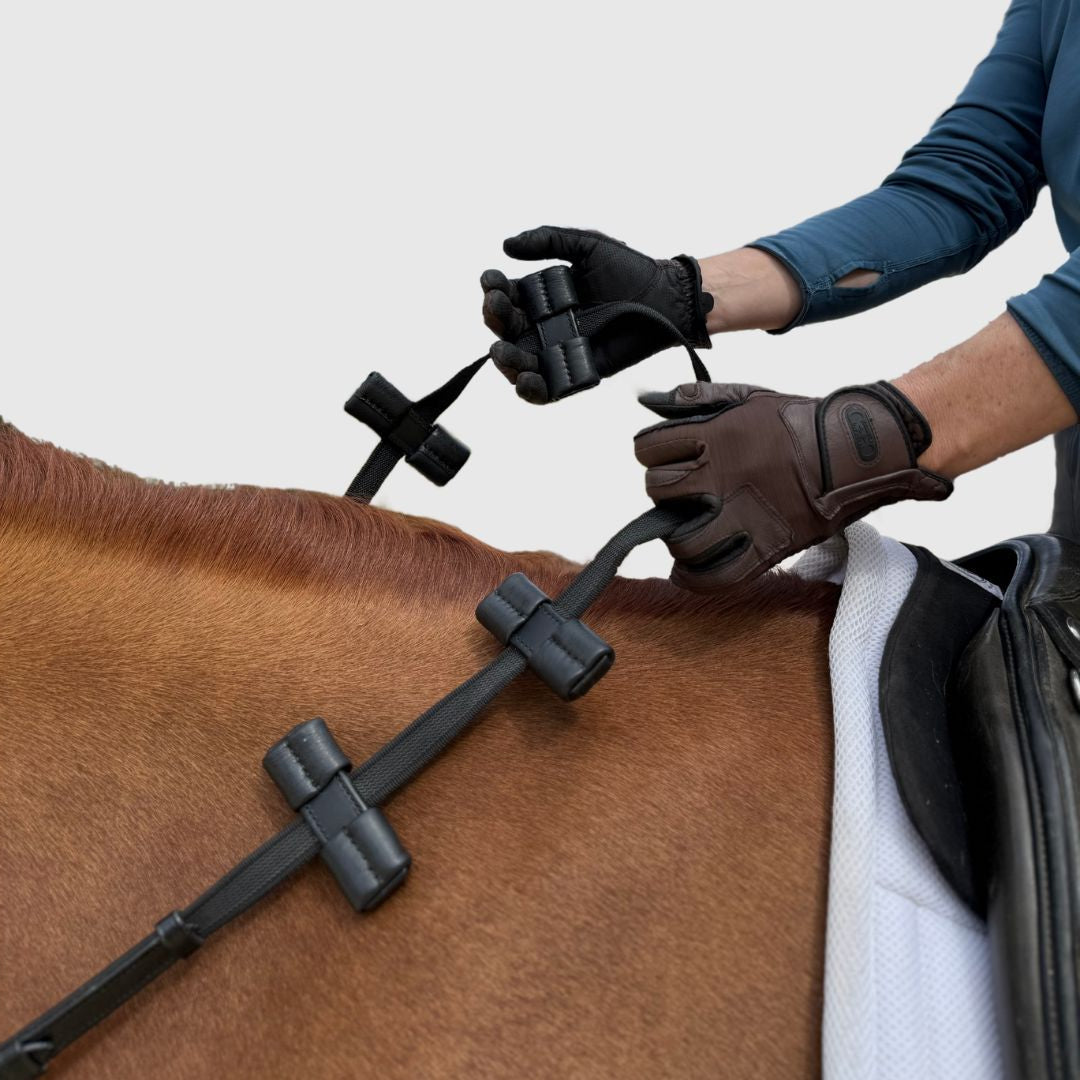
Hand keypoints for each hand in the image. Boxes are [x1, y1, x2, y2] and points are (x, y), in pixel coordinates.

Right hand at [481, 226, 712, 403]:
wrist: (665, 298)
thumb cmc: (631, 270)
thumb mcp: (587, 245)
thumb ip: (548, 240)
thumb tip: (506, 244)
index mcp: (543, 296)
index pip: (507, 296)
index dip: (494, 290)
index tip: (492, 281)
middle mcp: (545, 325)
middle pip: (507, 329)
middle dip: (495, 318)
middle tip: (497, 307)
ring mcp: (558, 352)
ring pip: (519, 363)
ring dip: (505, 360)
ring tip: (502, 351)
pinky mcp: (575, 375)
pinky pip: (545, 390)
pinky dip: (530, 390)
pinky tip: (526, 379)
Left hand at [633, 380, 951, 589]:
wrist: (856, 449)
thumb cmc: (802, 422)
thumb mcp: (747, 396)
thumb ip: (697, 397)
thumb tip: (651, 398)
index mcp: (717, 437)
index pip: (650, 449)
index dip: (650, 454)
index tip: (663, 458)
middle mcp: (723, 477)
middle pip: (659, 492)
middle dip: (663, 493)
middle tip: (679, 495)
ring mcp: (744, 515)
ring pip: (683, 539)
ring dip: (676, 537)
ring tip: (685, 531)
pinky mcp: (767, 547)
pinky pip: (717, 576)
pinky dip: (694, 578)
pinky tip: (686, 570)